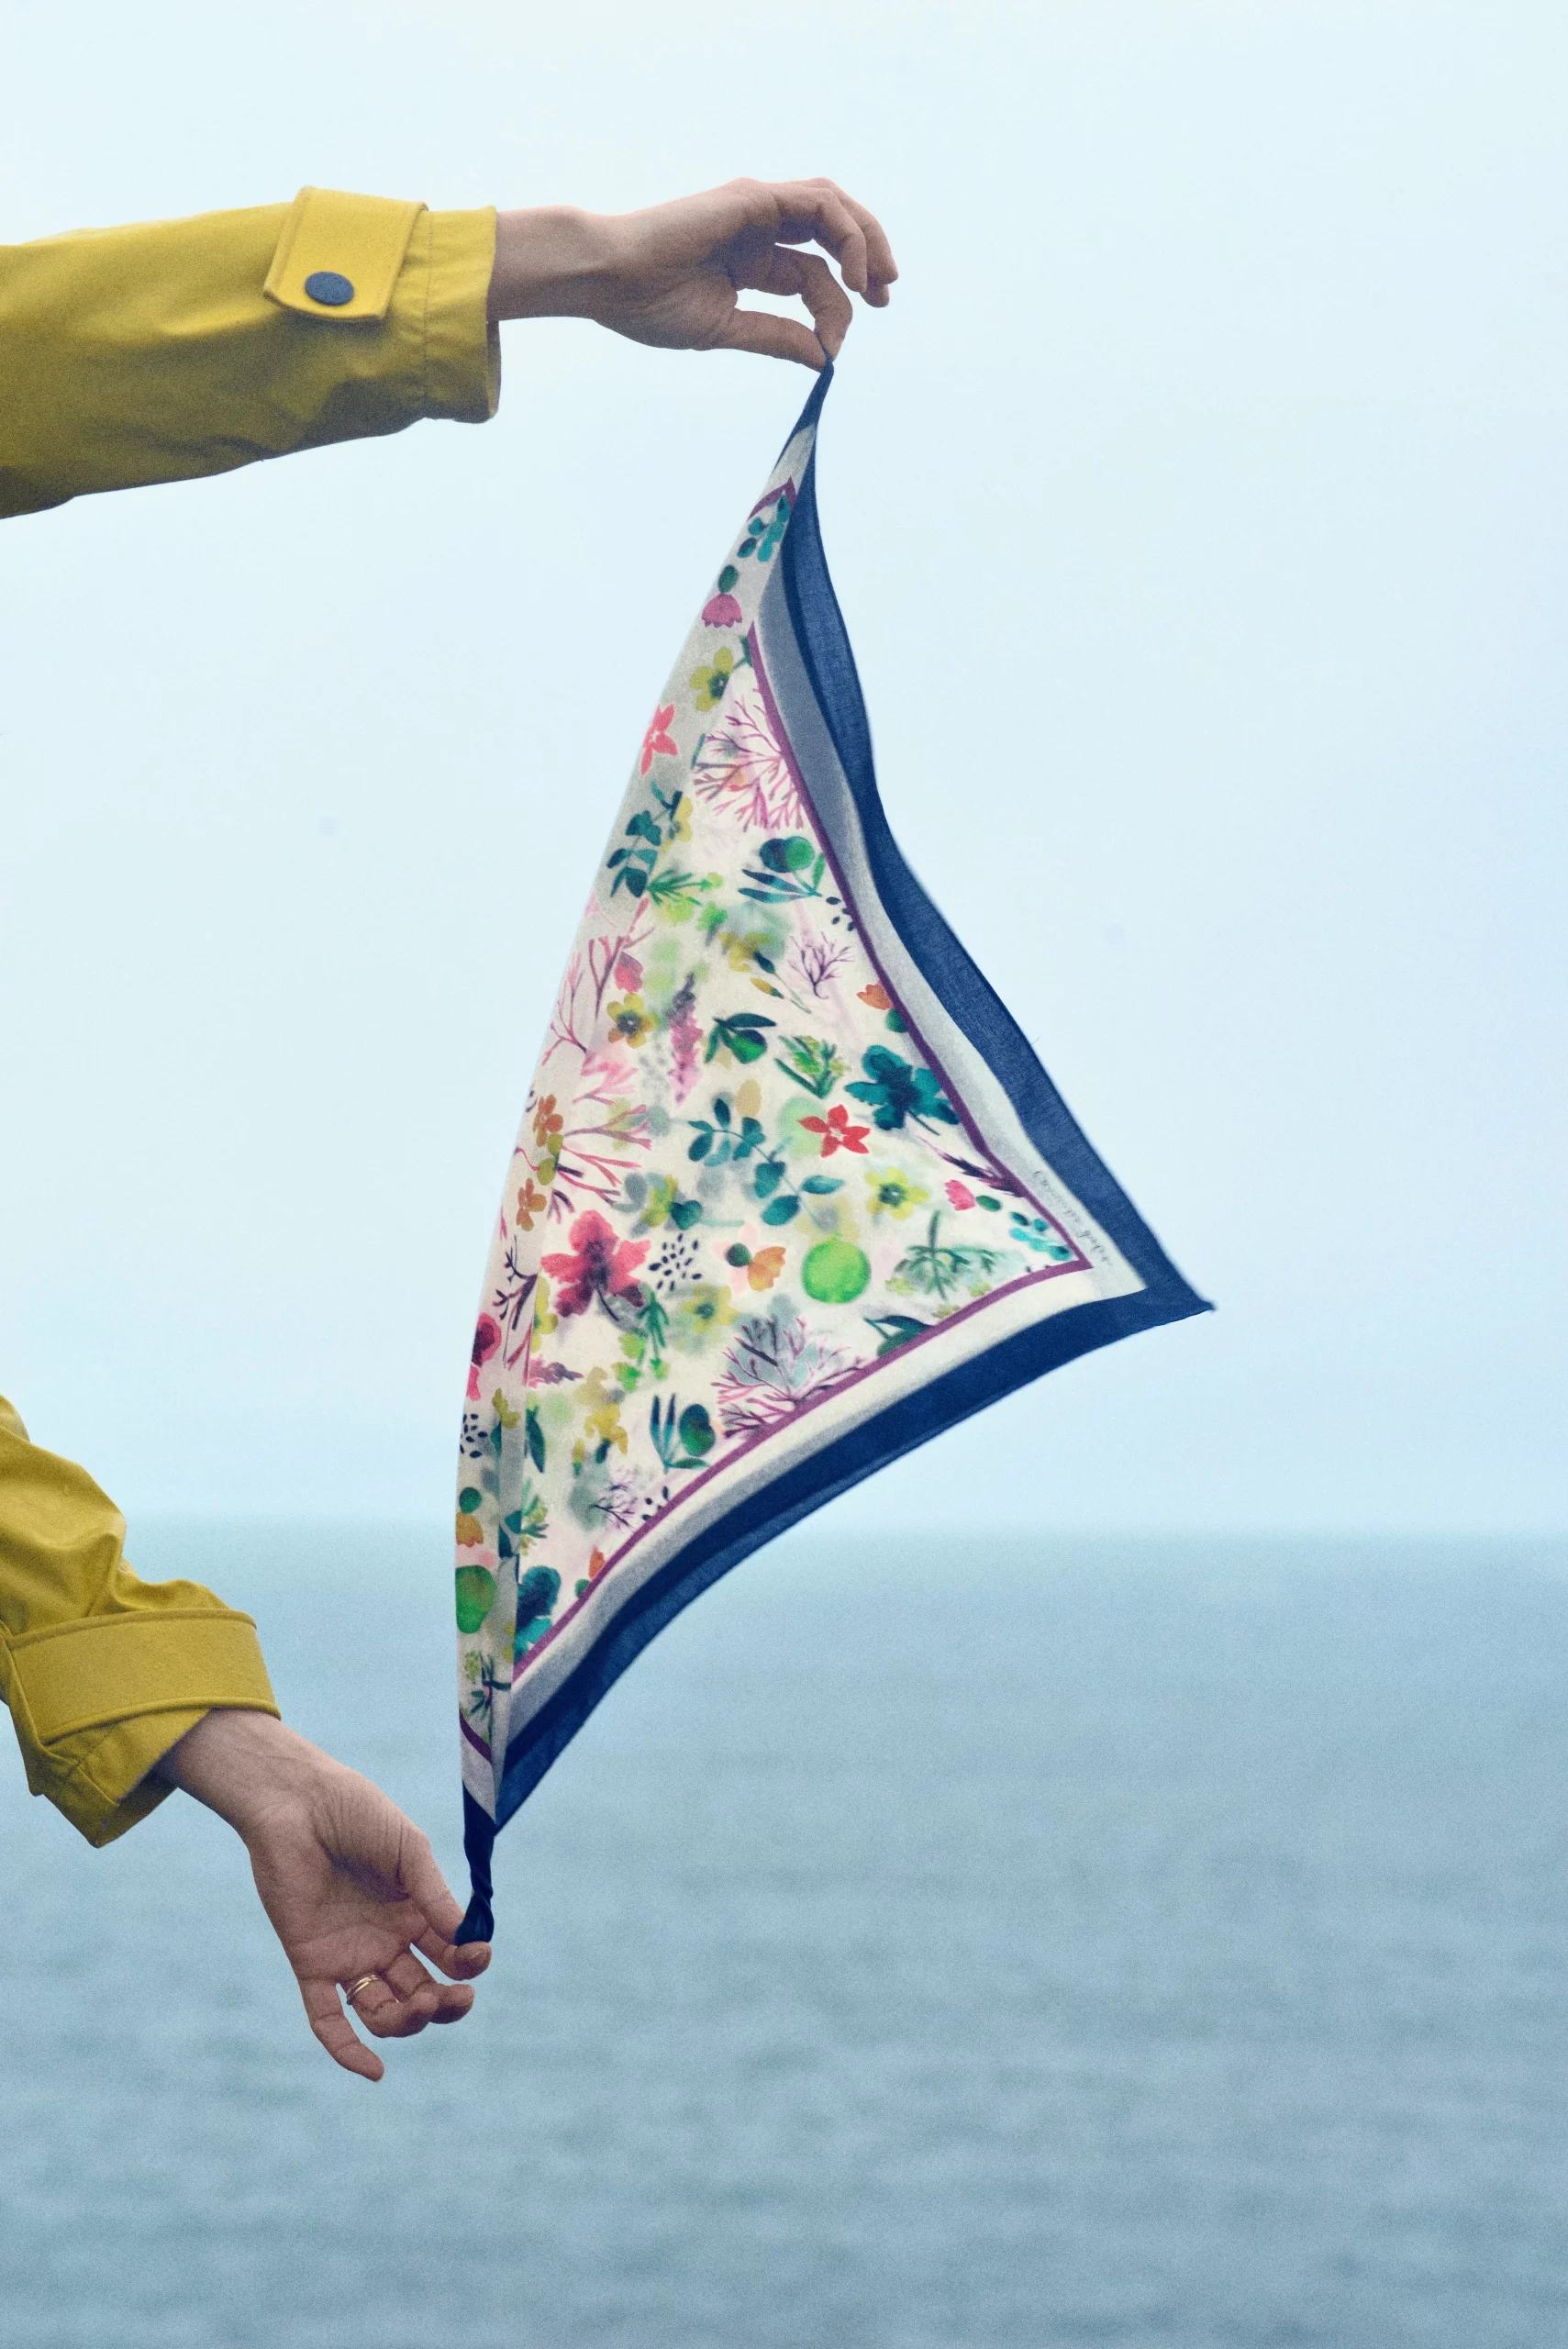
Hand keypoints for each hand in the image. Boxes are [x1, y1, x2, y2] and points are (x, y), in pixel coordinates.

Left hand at [156, 1709, 489, 2081]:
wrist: (295, 1802)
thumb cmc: (356, 1812)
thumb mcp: (407, 1849)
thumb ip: (434, 1893)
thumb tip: (469, 1937)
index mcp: (415, 1911)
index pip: (451, 1955)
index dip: (469, 1963)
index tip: (477, 1956)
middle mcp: (386, 1940)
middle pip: (422, 1992)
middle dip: (444, 2004)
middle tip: (453, 1997)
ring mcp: (349, 1956)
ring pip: (384, 2011)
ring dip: (406, 2021)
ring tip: (417, 2005)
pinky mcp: (311, 1964)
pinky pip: (328, 2019)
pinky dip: (348, 2050)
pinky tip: (373, 2072)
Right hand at [489, 176, 896, 370]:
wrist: (610, 280)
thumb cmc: (650, 305)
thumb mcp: (727, 329)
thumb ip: (776, 337)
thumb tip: (824, 357)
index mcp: (751, 260)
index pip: (812, 275)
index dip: (835, 309)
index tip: (836, 348)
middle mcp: (759, 228)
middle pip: (832, 232)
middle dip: (867, 260)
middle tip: (885, 296)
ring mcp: (758, 207)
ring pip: (833, 208)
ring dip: (866, 239)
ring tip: (879, 281)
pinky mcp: (755, 197)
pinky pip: (818, 203)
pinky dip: (845, 232)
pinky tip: (853, 271)